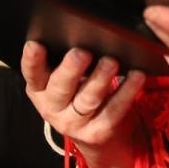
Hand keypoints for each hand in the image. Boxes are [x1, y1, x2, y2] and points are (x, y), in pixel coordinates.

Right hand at [21, 42, 143, 167]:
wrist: (95, 138)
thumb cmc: (76, 94)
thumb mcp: (62, 80)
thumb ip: (62, 61)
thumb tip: (79, 29)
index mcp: (40, 90)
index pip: (32, 74)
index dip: (32, 61)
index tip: (36, 44)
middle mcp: (53, 108)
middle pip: (60, 88)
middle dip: (71, 69)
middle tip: (82, 52)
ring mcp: (75, 123)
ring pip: (87, 99)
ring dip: (100, 79)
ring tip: (111, 61)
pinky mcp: (99, 131)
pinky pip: (114, 110)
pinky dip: (126, 92)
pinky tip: (136, 76)